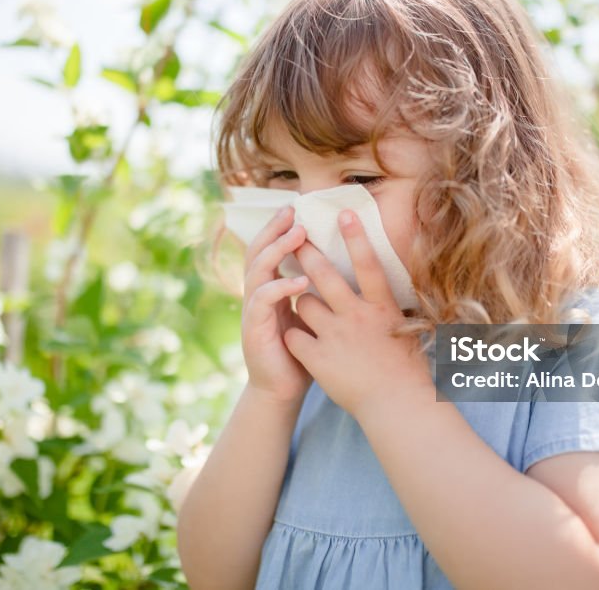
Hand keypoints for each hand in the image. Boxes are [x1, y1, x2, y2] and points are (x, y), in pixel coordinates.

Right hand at [239, 205, 314, 405]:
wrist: (284, 390)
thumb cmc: (303, 352)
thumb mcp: (312, 315)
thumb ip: (318, 291)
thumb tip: (346, 265)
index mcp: (270, 289)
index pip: (270, 250)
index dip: (279, 229)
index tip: (297, 208)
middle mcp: (257, 295)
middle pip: (258, 252)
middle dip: (274, 229)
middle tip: (292, 210)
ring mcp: (252, 311)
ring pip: (257, 270)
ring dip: (277, 250)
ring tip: (297, 235)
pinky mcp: (254, 329)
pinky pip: (262, 301)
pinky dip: (280, 287)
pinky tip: (299, 281)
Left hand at [282, 209, 434, 418]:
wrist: (396, 407)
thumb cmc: (408, 370)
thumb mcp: (408, 330)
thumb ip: (396, 307)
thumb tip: (392, 288)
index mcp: (382, 308)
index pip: (368, 264)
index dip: (356, 237)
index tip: (343, 213)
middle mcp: (357, 317)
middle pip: (325, 275)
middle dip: (307, 252)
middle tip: (295, 238)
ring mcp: (335, 337)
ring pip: (304, 303)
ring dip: (301, 301)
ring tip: (306, 307)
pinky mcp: (318, 358)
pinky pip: (294, 336)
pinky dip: (293, 335)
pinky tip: (297, 340)